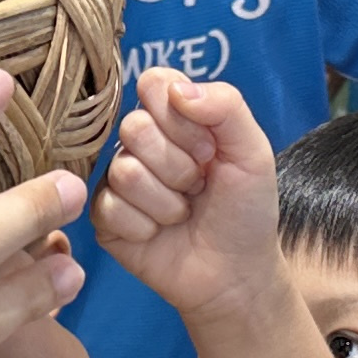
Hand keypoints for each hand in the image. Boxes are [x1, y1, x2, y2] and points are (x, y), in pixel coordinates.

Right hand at [92, 69, 287, 329]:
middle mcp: (140, 143)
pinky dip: (147, 227)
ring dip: (167, 201)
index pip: (153, 84)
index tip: (210, 150)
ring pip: (124, 171)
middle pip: (135, 128)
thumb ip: (226, 106)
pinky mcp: (104, 217)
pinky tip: (160, 234)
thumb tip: (177, 89)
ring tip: (183, 213)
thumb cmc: (246, 211)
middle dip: (178, 167)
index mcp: (174, 117)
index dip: (181, 119)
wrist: (236, 273)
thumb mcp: (253, 152)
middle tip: (199, 187)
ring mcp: (117, 179)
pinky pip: (110, 208)